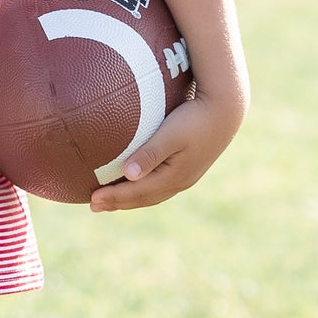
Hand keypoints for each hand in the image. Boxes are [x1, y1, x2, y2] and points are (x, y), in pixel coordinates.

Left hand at [89, 92, 240, 212]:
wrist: (225, 112)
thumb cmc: (194, 118)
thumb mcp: (171, 134)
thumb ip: (150, 153)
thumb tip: (128, 174)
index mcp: (174, 177)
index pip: (137, 193)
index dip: (114, 197)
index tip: (92, 201)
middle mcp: (179, 182)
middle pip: (143, 198)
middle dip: (118, 203)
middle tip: (93, 206)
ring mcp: (185, 177)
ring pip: (151, 195)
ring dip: (129, 199)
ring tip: (109, 201)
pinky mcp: (187, 168)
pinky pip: (159, 186)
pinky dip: (142, 189)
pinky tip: (134, 183)